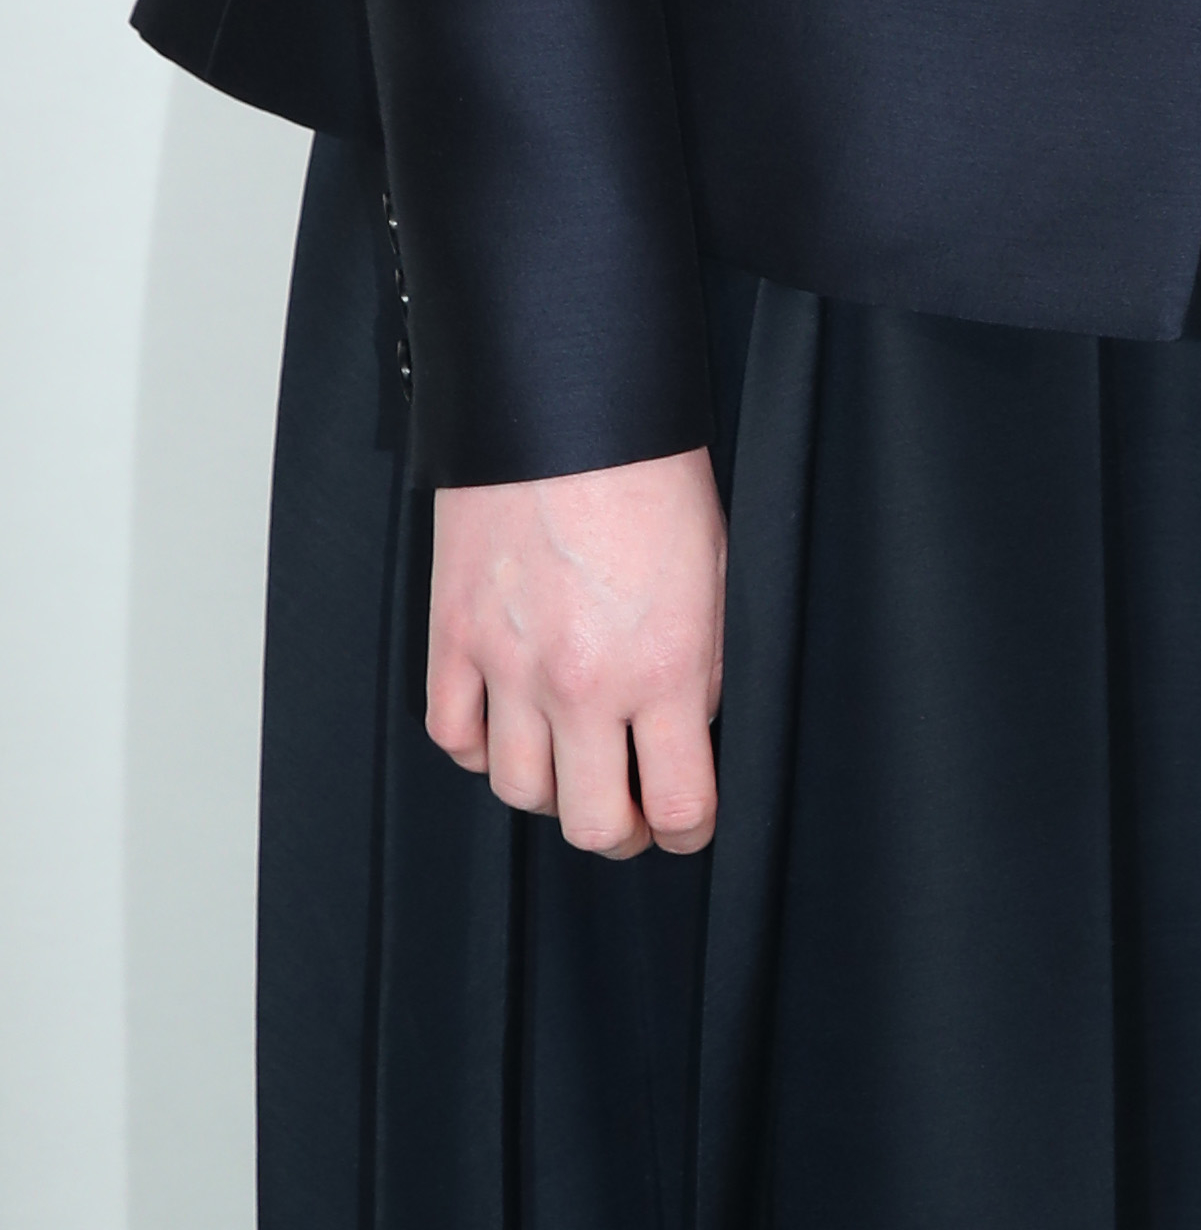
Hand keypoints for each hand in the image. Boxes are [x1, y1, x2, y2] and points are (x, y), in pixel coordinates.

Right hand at [426, 447, 726, 854]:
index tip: (690, 822)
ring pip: (519, 790)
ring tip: (573, 765)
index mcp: (668, 665)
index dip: (689, 828)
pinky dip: (479, 745)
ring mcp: (510, 664)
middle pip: (593, 823)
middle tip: (633, 811)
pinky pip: (454, 735)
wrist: (567, 399)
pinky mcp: (454, 635)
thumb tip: (690, 728)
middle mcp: (585, 681)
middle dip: (622, 830)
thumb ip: (705, 662)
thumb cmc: (654, 471)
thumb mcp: (719, 571)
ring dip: (551, 790)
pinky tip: (508, 725)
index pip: (681, 803)